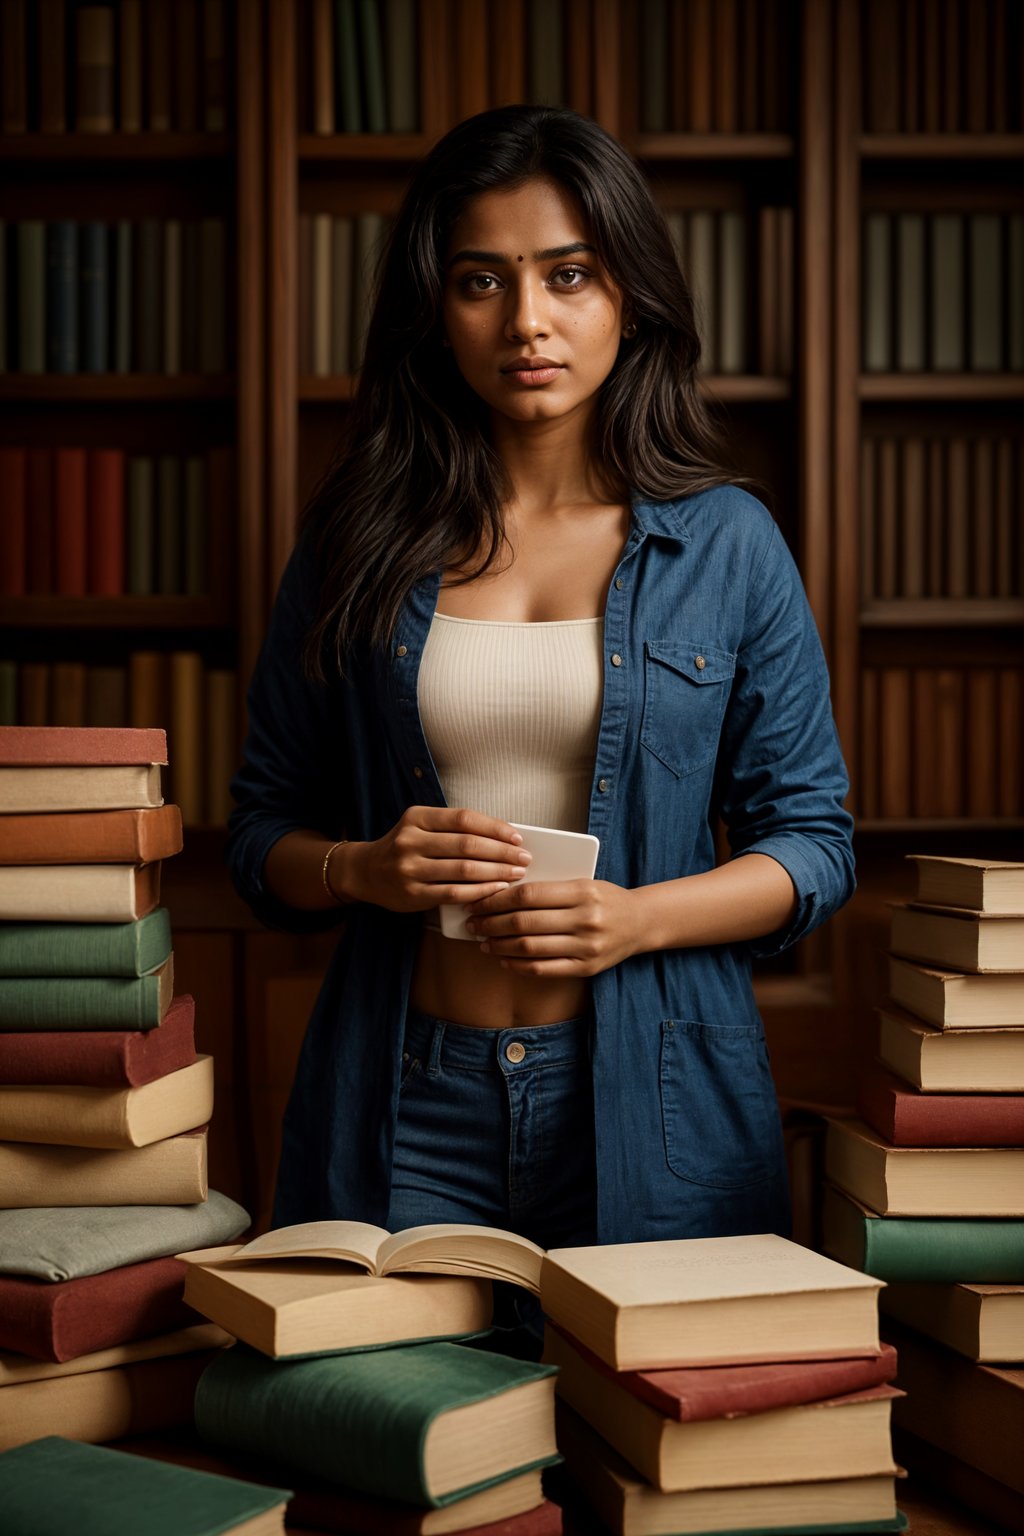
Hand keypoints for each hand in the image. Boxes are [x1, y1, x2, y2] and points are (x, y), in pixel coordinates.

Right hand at [355, 807, 531, 912]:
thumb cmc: (405, 847)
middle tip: (524, 858)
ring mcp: (409, 868)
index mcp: (416, 817)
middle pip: (467, 844)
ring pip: (463, 869)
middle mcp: (410, 841)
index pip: (464, 819)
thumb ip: (453, 828)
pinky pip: (454, 893)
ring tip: (516, 873)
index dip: (494, 827)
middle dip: (502, 852)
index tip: (517, 837)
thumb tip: (503, 835)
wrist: (366, 872)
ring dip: (496, 872)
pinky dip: (480, 891)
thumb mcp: (421, 827)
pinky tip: (497, 889)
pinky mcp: (412, 894)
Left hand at [462, 878, 642, 976]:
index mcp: (582, 891)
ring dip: (500, 946)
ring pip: (530, 948)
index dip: (497, 899)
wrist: (641, 922)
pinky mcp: (586, 968)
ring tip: (484, 942)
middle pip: (524, 922)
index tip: (477, 901)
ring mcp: (586, 947)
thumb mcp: (582, 883)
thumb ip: (548, 888)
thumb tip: (500, 896)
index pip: (528, 894)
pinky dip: (518, 965)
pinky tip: (504, 959)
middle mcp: (585, 920)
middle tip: (473, 923)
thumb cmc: (604, 898)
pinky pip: (543, 969)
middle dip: (491, 923)